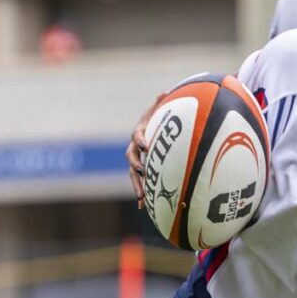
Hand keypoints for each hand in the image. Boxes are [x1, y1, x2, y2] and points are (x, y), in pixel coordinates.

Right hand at [126, 91, 166, 208]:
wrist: (154, 129)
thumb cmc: (159, 119)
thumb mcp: (161, 111)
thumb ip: (162, 103)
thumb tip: (165, 91)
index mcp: (140, 132)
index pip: (137, 135)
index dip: (140, 139)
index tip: (145, 145)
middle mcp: (134, 147)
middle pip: (131, 157)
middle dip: (136, 164)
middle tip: (142, 171)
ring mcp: (137, 160)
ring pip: (133, 173)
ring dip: (137, 184)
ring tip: (141, 197)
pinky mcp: (142, 171)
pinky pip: (140, 182)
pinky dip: (141, 193)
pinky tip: (144, 207)